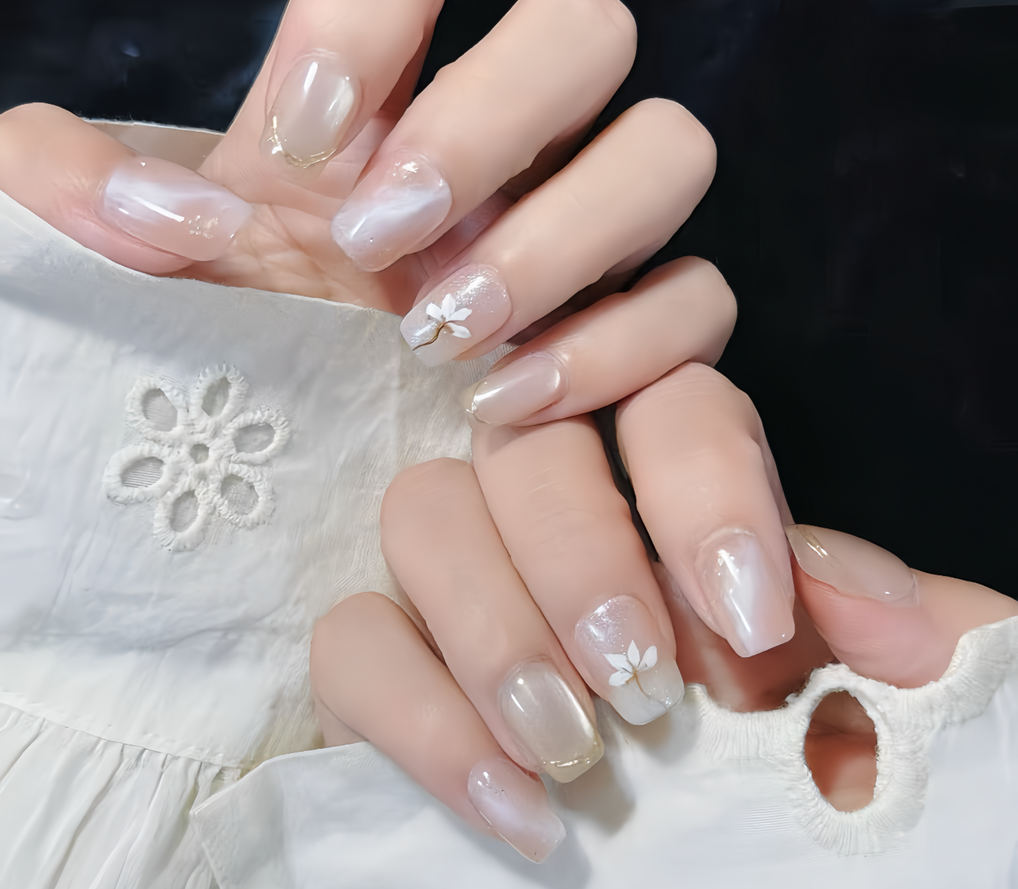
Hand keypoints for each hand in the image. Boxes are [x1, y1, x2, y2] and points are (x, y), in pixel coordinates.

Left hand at [0, 0, 715, 370]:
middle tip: (383, 245)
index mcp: (381, 89)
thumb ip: (86, 203)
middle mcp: (504, 137)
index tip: (308, 142)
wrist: (326, 460)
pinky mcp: (648, 321)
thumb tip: (62, 168)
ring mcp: (591, 226)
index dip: (372, 6)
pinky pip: (699, 298)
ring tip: (446, 335)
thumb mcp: (156, 282)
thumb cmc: (244, 351)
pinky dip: (623, 346)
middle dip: (492, 129)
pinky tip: (511, 403)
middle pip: (585, 25)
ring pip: (669, 149)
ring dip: (568, 240)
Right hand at [310, 363, 1017, 860]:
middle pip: (530, 439)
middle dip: (581, 551)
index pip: (671, 401)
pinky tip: (510, 798)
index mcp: (682, 509)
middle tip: (640, 682)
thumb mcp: (879, 717)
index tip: (742, 611)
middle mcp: (560, 518)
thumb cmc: (795, 797)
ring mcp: (456, 580)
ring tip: (571, 741)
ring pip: (423, 507)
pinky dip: (422, 715)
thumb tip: (849, 586)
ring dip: (496, 622)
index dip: (700, 476)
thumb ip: (893, 639)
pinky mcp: (374, 663)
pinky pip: (350, 637)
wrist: (698, 871)